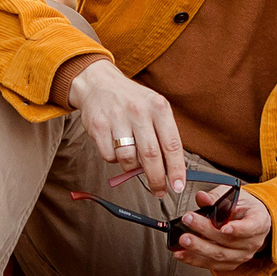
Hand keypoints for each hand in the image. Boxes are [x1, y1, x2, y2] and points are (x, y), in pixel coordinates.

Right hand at [66, 59, 187, 195]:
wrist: (99, 84)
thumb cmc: (132, 101)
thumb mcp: (154, 109)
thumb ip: (163, 136)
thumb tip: (170, 171)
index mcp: (158, 107)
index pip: (172, 144)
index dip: (176, 169)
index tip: (178, 186)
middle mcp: (139, 111)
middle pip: (150, 155)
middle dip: (156, 179)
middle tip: (159, 191)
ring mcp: (117, 118)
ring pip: (128, 159)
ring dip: (131, 167)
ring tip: (132, 156)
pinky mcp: (98, 126)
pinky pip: (109, 157)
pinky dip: (114, 159)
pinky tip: (115, 145)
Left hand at [172, 190, 271, 270]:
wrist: (250, 222)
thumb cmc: (244, 208)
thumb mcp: (235, 196)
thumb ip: (217, 196)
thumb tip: (202, 197)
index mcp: (259, 221)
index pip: (251, 227)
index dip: (238, 229)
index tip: (225, 228)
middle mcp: (253, 242)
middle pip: (228, 241)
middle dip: (205, 230)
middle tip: (189, 220)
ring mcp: (242, 256)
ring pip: (219, 255)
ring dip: (198, 248)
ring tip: (183, 239)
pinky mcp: (230, 264)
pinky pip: (211, 265)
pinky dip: (194, 259)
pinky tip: (182, 253)